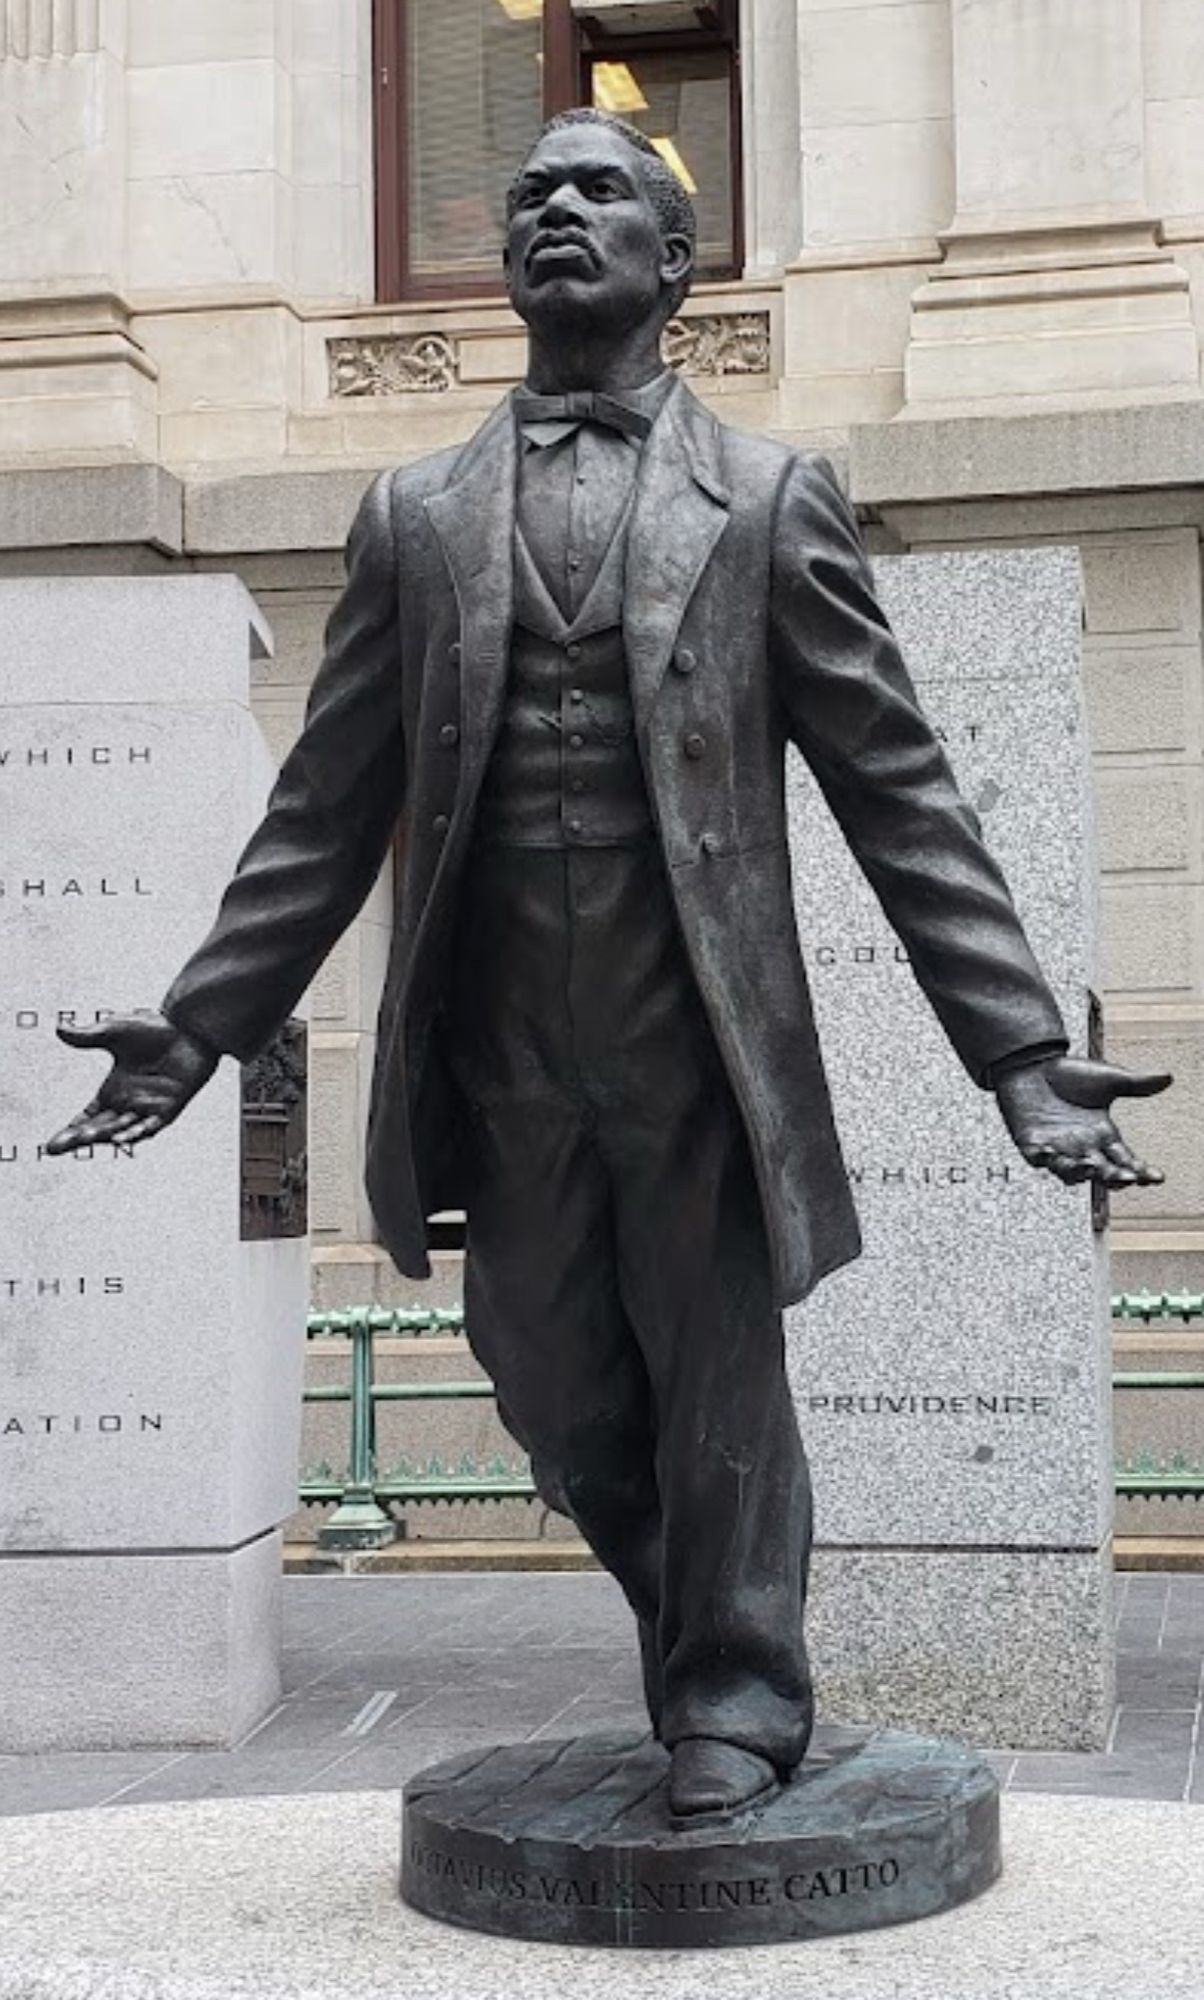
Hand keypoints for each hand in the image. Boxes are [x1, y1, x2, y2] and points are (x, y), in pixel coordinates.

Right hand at [45, 1013, 218, 1153]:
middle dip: (77, 1138)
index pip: (88, 1117)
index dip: (71, 1130)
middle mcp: (130, 1103)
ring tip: (83, 1138)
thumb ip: (89, 1035)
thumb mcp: (115, 1031)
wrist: (190, 1028)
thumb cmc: (156, 1030)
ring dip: (102, 1135)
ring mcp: (149, 1107)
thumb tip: (60, 1030)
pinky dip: (136, 1132)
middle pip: (98, 1128)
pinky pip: (150, 1125)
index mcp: (115, 1090)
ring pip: (121, 1129)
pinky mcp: (169, 1107)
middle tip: (56, 1148)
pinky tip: (120, 1138)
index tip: (52, 1145)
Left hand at [995, 1055, 1170, 1189]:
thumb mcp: (1107, 1079)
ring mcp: (1057, 1148)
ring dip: (1081, 1172)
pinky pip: (1039, 1158)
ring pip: (1071, 1172)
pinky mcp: (1032, 1143)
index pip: (1126, 1159)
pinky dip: (1044, 1158)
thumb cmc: (1068, 1075)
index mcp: (1103, 1134)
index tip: (1157, 1177)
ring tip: (1091, 1167)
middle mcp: (1082, 1147)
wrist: (1033, 1065)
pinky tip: (1051, 1152)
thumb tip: (1167, 1077)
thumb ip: (1135, 1083)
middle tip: (1128, 1178)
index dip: (1141, 1170)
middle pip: (1103, 1171)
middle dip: (1116, 1176)